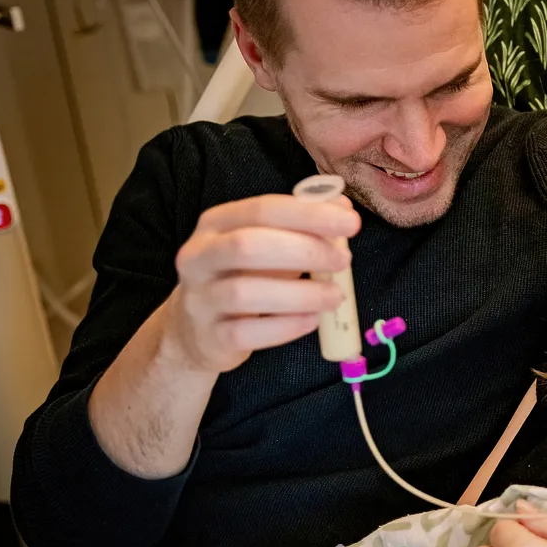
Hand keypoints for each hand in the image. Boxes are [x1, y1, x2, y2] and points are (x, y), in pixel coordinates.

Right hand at [163, 193, 359, 372]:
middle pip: (248, 246)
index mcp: (216, 224)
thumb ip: (302, 226)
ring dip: (301, 294)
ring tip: (335, 296)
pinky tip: (312, 320)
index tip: (351, 223)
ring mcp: (199, 299)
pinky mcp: (209, 337)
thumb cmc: (242, 277)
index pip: (262, 209)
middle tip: (343, 261)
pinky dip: (286, 327)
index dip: (308, 215)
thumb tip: (344, 209)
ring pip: (245, 293)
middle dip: (304, 251)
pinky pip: (247, 333)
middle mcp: (199, 257)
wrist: (196, 329)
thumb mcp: (267, 245)